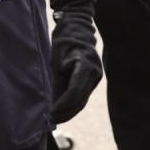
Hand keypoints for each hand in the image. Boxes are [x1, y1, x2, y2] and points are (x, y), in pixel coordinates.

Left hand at [49, 0, 101, 123]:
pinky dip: (74, 103)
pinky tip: (63, 110)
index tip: (51, 113)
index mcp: (84, 64)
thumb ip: (57, 87)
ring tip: (55, 117)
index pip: (75, 91)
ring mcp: (97, 75)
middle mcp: (95, 71)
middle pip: (81, 99)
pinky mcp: (95, 78)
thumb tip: (54, 109)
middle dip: (66, 112)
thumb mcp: (55, 65)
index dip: (63, 105)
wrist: (77, 29)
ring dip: (70, 111)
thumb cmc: (63, 45)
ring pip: (83, 99)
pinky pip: (84, 94)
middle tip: (51, 120)